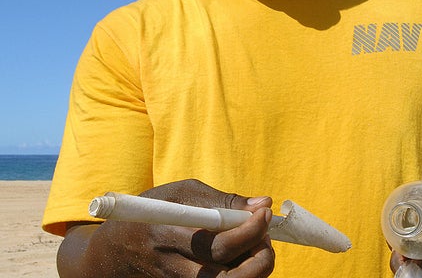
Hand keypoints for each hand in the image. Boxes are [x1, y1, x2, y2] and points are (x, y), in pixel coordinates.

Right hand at [59, 179, 274, 276]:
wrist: (111, 252)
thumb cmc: (152, 212)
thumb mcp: (179, 194)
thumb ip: (222, 200)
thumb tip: (263, 204)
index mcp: (169, 233)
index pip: (219, 244)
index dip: (250, 231)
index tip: (265, 215)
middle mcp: (172, 266)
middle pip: (228, 276)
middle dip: (260, 258)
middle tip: (267, 240)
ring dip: (254, 271)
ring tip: (259, 251)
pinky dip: (240, 276)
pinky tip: (243, 261)